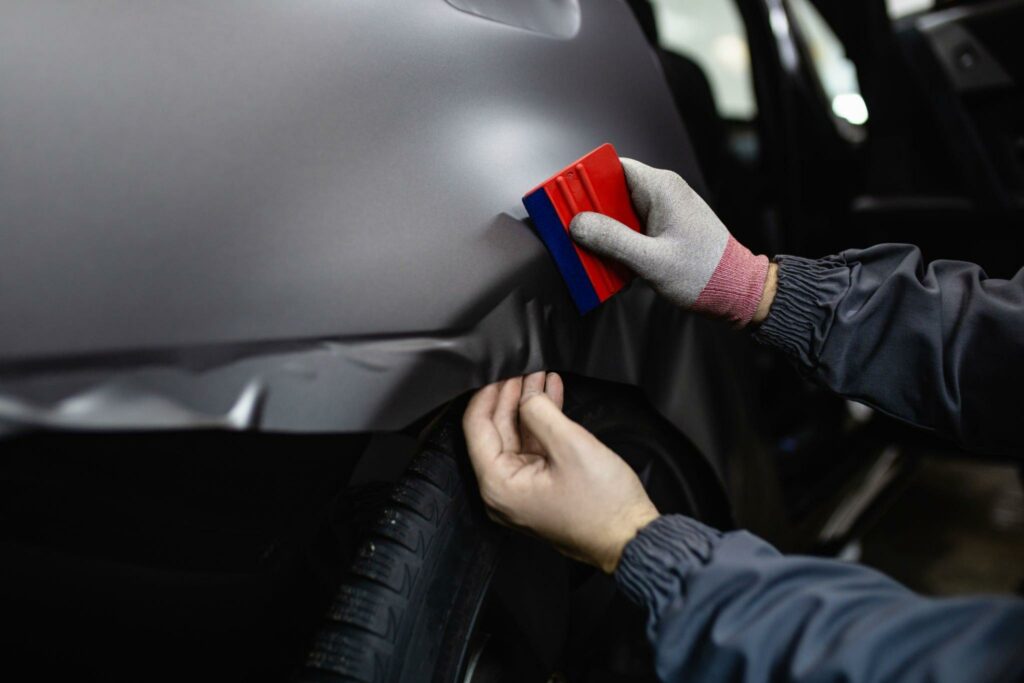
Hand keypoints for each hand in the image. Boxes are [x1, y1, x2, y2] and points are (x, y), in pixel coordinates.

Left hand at [463, 372, 659, 572]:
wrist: (631, 538)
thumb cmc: (604, 506)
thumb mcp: (571, 445)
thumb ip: (540, 413)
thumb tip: (526, 396)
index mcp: (498, 485)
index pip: (477, 429)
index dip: (488, 396)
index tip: (501, 373)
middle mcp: (503, 491)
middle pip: (496, 432)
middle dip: (513, 397)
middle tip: (526, 372)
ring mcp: (522, 491)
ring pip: (518, 437)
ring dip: (531, 407)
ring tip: (542, 379)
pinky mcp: (541, 489)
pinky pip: (535, 449)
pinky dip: (544, 424)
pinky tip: (553, 399)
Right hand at [569, 158, 775, 326]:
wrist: (738, 291)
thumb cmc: (705, 275)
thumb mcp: (651, 261)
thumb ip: (612, 240)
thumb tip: (578, 224)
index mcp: (661, 188)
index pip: (611, 168)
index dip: (584, 180)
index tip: (563, 198)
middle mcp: (662, 193)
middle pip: (610, 191)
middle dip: (589, 212)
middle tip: (571, 233)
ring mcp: (663, 211)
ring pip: (618, 212)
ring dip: (602, 232)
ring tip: (590, 253)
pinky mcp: (664, 228)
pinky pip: (630, 228)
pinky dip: (617, 242)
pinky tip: (610, 262)